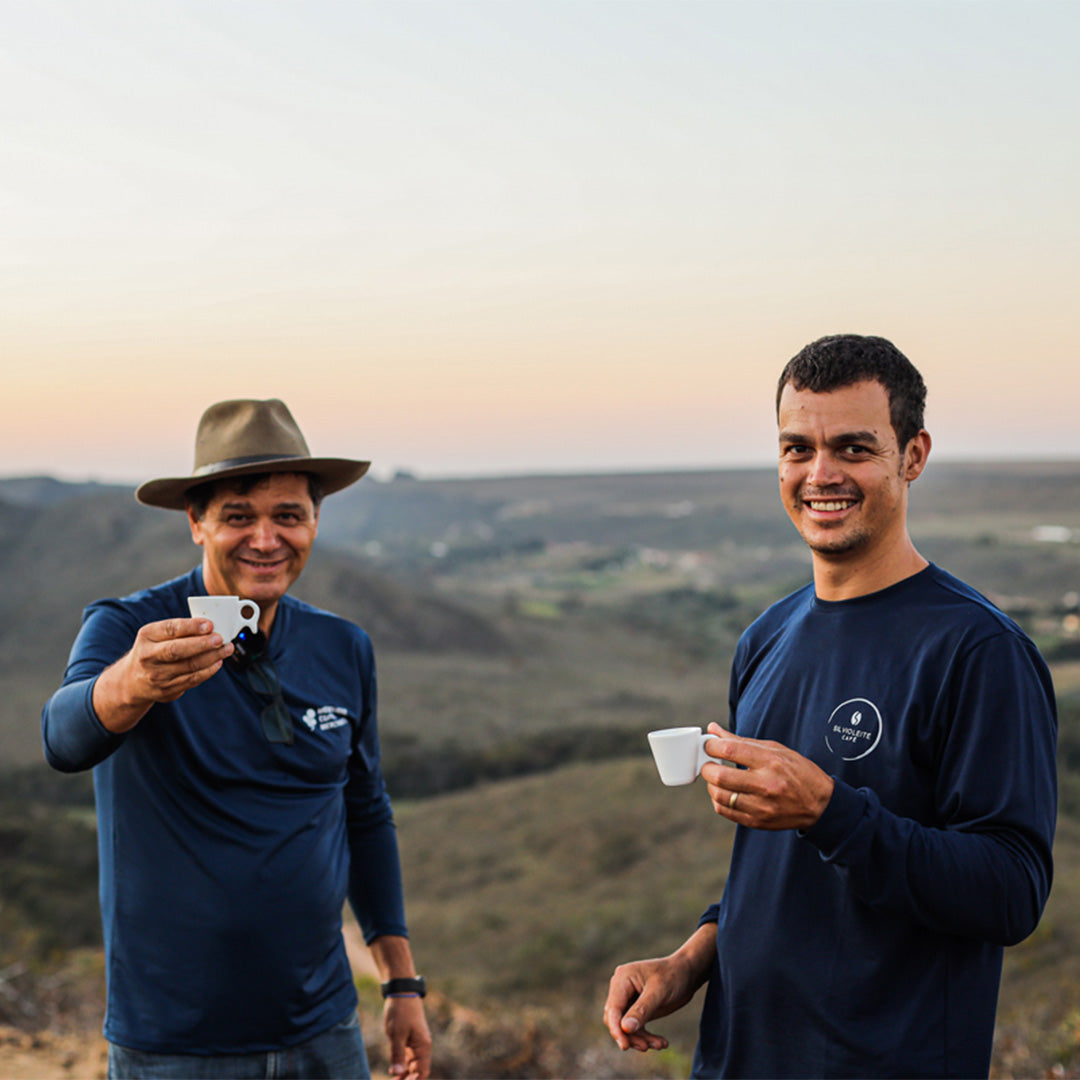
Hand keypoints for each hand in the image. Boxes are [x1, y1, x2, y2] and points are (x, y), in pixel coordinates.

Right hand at [92, 618, 233, 732]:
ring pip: (189, 666)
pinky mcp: (167, 690)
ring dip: (212, 657)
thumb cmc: (153, 650)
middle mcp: (148, 656)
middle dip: (202, 644)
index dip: (191, 626)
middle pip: (177, 650)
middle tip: (220, 639)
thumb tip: (211, 627)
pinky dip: (208, 671)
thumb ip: (180, 630)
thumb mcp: (157, 635)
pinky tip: (218, 662)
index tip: (209, 624)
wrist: (132, 681)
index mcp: (147, 636)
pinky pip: (192, 679)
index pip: (170, 629)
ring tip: (227, 648)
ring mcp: (157, 675)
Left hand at [383, 995, 431, 1079]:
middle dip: (408, 1079)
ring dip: (404, 1074)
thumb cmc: (400, 1012)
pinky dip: (401, 1065)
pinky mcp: (409, 1039)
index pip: (422, 1072)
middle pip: (417, 1071)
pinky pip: (407, 1057)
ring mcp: (415, 1043)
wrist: (401, 992)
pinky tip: (393, 1072)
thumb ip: (397, 1055)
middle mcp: (421, 1046)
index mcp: (423, 1046)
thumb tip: (397, 1073)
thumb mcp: (397, 1034)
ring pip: (411, 1065)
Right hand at [603, 926, 713, 1052]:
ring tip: (659, 1045)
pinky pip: (636, 1027)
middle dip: (630, 1036)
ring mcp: (629, 999)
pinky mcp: (637, 1008)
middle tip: (646, 1047)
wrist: (688, 973)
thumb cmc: (673, 976)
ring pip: (626, 1027)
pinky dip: (646, 1036)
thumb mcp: (658, 992)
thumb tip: (625, 1028)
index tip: (624, 1046)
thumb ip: (641, 1010)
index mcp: (622, 979)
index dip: (616, 1029)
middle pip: (616, 1020)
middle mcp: (622, 989)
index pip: (613, 1008)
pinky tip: (661, 1042)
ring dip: (640, 1038)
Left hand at [700, 723, 833, 829]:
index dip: (711, 746)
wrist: (821, 805)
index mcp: (770, 762)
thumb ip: (741, 740)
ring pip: (719, 795)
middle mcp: (765, 785)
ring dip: (711, 785)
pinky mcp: (757, 821)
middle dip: (706, 767)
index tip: (709, 745)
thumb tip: (713, 730)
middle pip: (718, 776)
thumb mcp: (775, 749)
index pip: (730, 750)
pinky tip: (725, 793)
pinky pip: (725, 811)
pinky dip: (718, 800)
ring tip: (717, 778)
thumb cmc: (798, 772)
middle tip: (709, 763)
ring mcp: (761, 806)